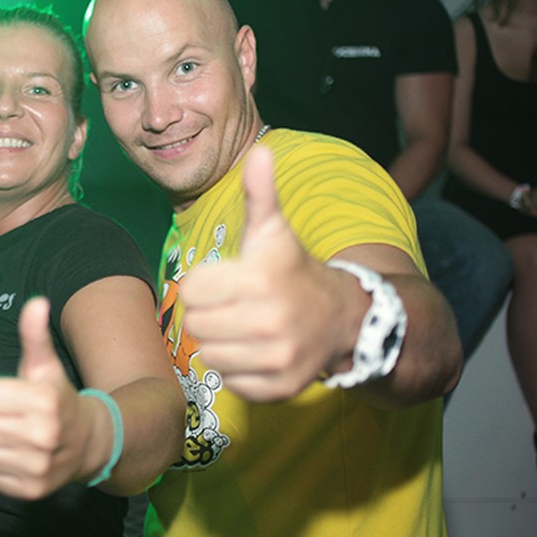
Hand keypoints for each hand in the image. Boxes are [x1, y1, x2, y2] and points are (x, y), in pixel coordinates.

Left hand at [0, 298, 104, 499]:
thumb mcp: (46, 366)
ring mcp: (37, 466)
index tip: (10, 396)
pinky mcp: (29, 490)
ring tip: (8, 435)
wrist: (90, 443)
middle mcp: (43, 436)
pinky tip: (14, 455)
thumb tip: (36, 302)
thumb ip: (34, 335)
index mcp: (45, 401)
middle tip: (6, 417)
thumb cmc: (59, 399)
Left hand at [178, 146, 357, 401]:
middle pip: (197, 325)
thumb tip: (260, 149)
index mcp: (260, 278)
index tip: (226, 281)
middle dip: (210, 314)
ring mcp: (278, 357)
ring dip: (222, 343)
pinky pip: (232, 382)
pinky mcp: (281, 387)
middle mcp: (271, 320)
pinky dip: (239, 370)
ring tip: (245, 327)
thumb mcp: (274, 230)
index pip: (191, 291)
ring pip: (211, 356)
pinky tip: (257, 350)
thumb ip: (260, 193)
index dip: (204, 285)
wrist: (344, 317)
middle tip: (234, 306)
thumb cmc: (294, 269)